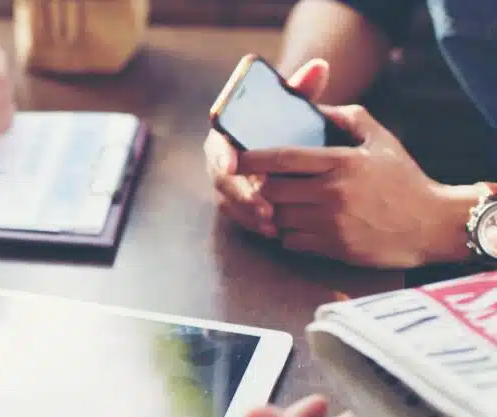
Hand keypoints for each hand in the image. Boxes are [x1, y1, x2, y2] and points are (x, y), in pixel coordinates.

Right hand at [204, 59, 329, 237]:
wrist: (291, 140)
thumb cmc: (292, 120)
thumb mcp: (298, 104)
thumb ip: (303, 87)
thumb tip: (319, 67)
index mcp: (229, 130)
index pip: (216, 142)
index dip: (220, 155)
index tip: (232, 165)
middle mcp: (222, 156)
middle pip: (220, 179)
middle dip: (239, 195)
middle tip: (262, 207)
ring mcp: (227, 180)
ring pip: (227, 200)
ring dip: (246, 213)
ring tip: (271, 223)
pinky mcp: (236, 199)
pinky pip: (237, 214)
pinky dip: (252, 222)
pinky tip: (273, 230)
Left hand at [236, 105, 467, 267]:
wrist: (431, 224)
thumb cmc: (403, 178)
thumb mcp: (380, 139)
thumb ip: (346, 117)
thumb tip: (313, 107)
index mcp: (341, 162)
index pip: (283, 157)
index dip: (252, 158)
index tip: (233, 157)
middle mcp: (333, 192)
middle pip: (273, 190)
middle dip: (261, 188)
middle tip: (262, 184)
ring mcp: (332, 223)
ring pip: (278, 217)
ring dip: (273, 212)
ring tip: (278, 204)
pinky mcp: (334, 248)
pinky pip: (292, 241)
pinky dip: (287, 234)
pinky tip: (296, 225)